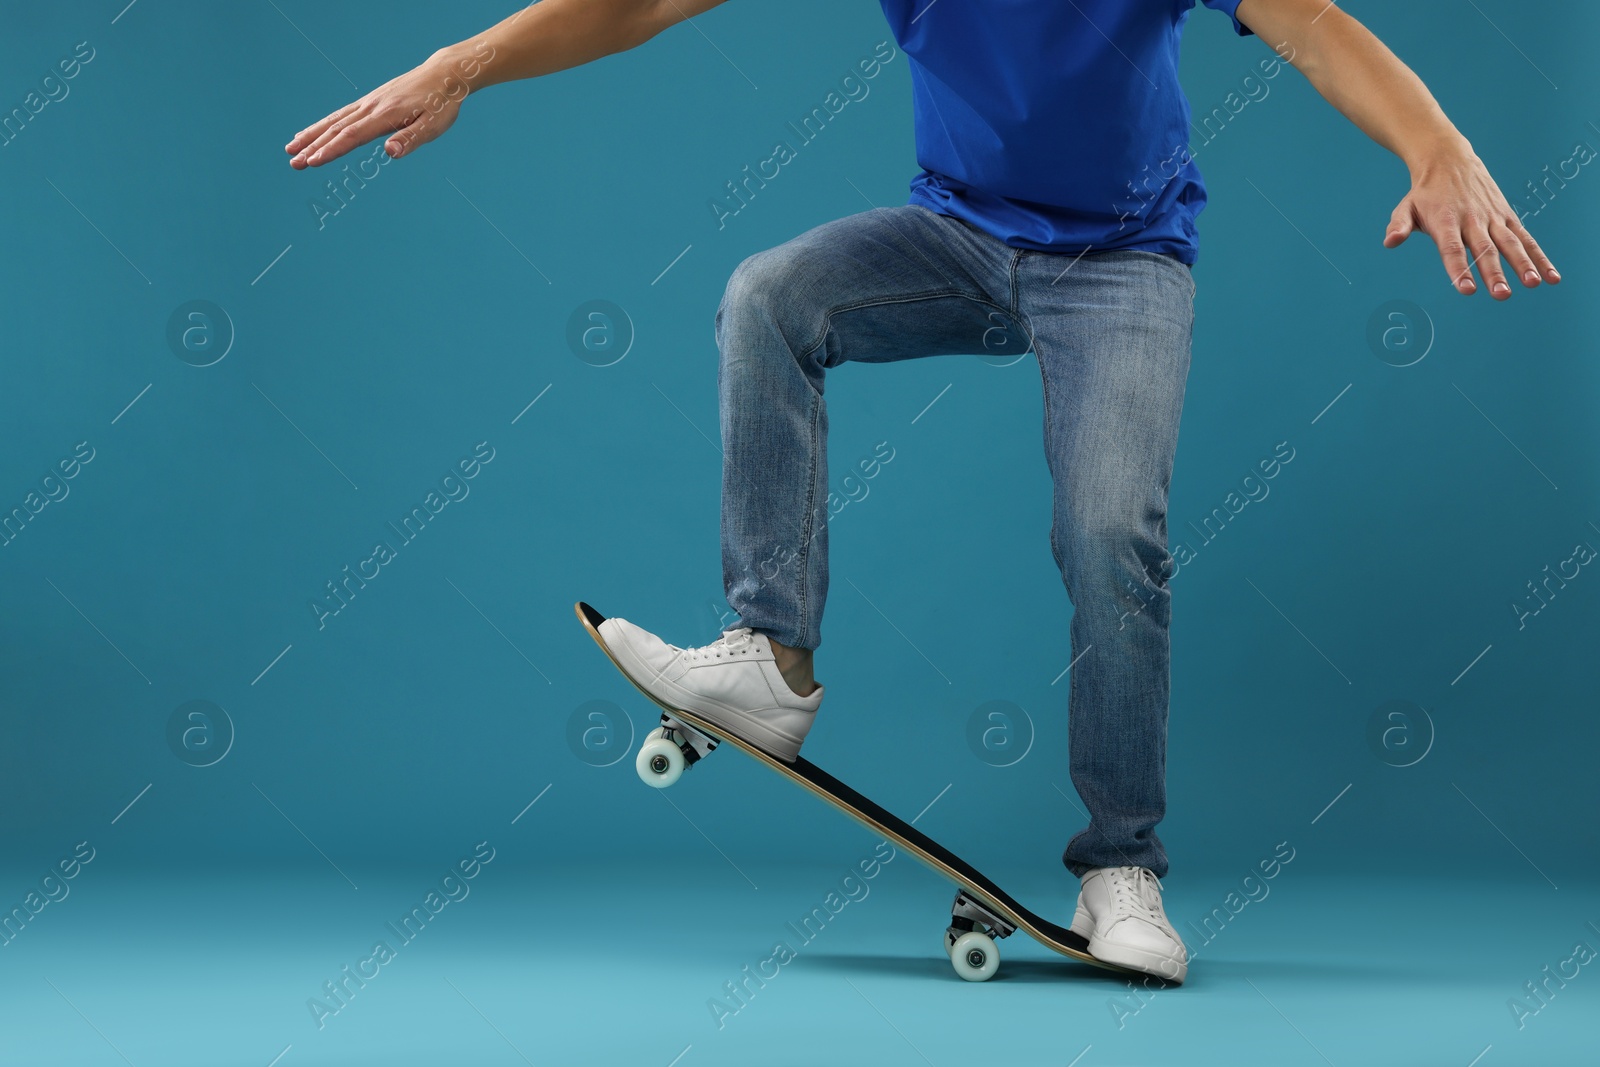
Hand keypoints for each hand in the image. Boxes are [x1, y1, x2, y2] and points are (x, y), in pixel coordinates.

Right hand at [285, 50, 475, 168]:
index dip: (331, 150)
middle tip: (293, 163)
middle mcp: (371, 107)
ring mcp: (368, 103)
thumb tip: (390, 152)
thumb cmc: (441, 104)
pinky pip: (342, 114)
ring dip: (312, 135)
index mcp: (385, 116)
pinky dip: (324, 124)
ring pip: (334, 120)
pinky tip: (313, 132)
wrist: (442, 75)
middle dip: (313, 147)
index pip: (352, 136)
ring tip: (291, 148)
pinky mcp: (370, 102)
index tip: (312, 161)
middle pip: (336, 129)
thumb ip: (411, 139)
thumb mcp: (433, 125)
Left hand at [1384, 142, 1559, 298]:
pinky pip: (1526, 238)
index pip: (1452, 249)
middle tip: (1502, 294)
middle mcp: (1472, 219)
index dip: (1459, 268)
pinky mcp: (1507, 217)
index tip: (1466, 289)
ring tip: (1533, 283)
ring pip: (1510, 243)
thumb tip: (1390, 242)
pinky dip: (1539, 256)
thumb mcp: (1405, 206)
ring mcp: (1493, 218)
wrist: (1450, 160)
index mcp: (1446, 220)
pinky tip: (1550, 276)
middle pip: (1484, 249)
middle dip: (1494, 272)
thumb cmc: (1425, 193)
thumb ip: (1398, 225)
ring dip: (1523, 264)